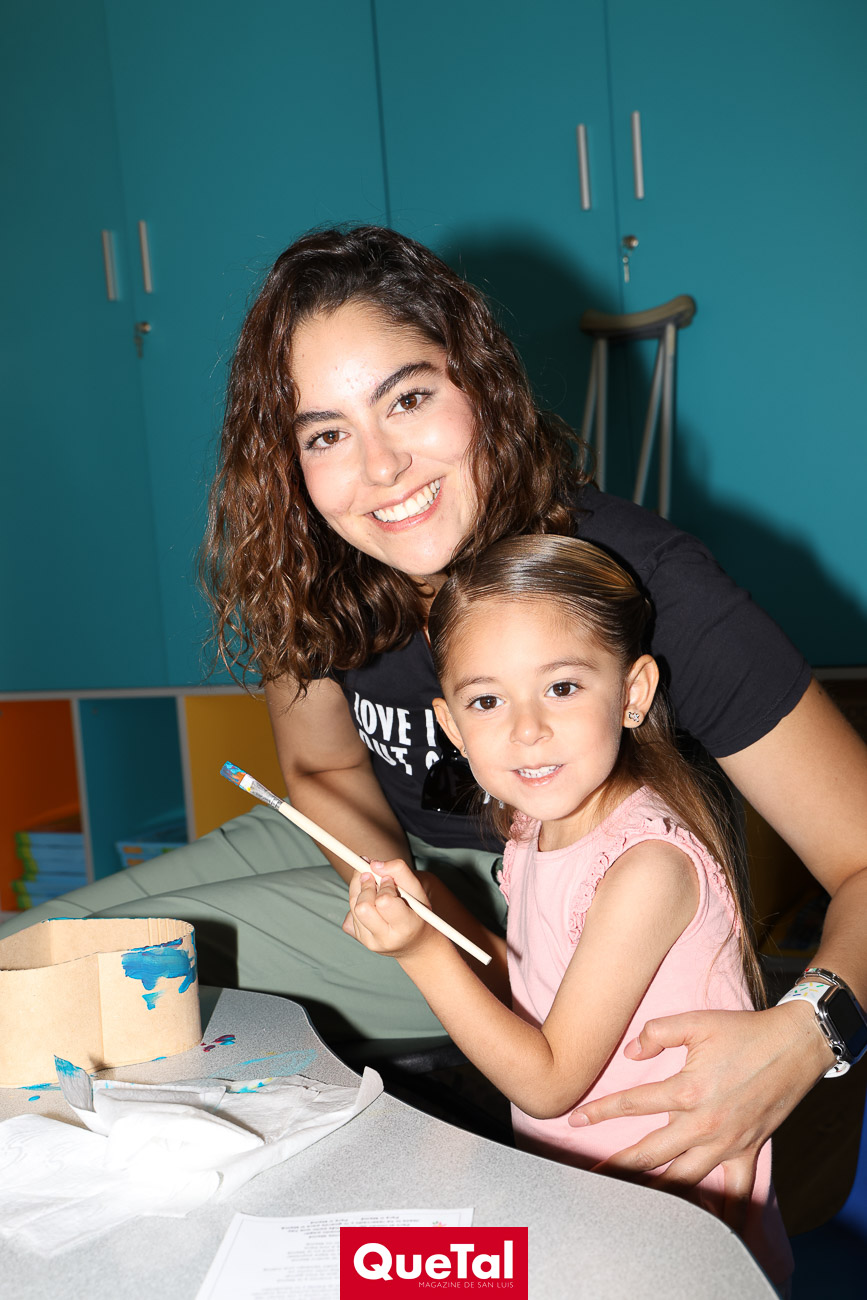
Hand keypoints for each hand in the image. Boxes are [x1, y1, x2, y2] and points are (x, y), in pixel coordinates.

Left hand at [342, 858, 433, 958]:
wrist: (414, 944)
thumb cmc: (418, 915)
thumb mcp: (418, 892)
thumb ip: (400, 871)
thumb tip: (373, 864)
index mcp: (405, 928)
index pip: (384, 901)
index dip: (384, 885)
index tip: (388, 879)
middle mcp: (384, 939)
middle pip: (362, 907)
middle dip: (367, 886)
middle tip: (376, 879)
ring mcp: (368, 941)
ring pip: (353, 906)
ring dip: (361, 891)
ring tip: (375, 890)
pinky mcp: (357, 938)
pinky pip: (349, 913)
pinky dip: (358, 903)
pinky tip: (372, 905)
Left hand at [568, 1004, 832, 1227]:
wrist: (795, 1046)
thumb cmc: (744, 1031)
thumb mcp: (696, 1021)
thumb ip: (657, 1032)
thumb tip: (631, 1053)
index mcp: (688, 1090)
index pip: (633, 1104)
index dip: (600, 1111)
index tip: (575, 1120)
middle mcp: (705, 1124)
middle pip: (651, 1153)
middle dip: (618, 1165)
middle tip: (593, 1177)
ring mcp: (727, 1143)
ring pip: (684, 1178)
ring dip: (656, 1192)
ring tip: (631, 1202)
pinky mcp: (748, 1151)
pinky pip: (733, 1191)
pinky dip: (720, 1211)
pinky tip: (706, 1228)